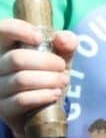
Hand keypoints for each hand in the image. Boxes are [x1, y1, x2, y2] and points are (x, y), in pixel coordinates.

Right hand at [0, 18, 77, 137]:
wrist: (46, 105)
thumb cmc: (50, 73)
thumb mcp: (61, 55)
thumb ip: (66, 42)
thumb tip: (62, 38)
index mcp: (7, 46)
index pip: (2, 29)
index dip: (18, 30)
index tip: (39, 38)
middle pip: (16, 58)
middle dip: (47, 62)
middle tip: (62, 67)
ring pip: (21, 80)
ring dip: (49, 80)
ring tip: (63, 81)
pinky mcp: (3, 108)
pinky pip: (21, 100)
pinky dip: (44, 95)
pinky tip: (55, 93)